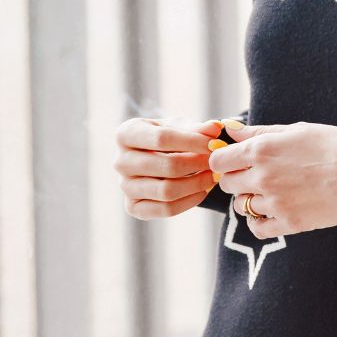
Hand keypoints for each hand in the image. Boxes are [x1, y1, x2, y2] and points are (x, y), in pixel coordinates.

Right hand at [114, 114, 232, 218]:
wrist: (157, 159)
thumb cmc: (170, 138)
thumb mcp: (181, 127)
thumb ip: (198, 128)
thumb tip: (215, 128)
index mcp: (126, 134)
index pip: (162, 138)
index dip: (193, 142)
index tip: (215, 144)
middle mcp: (119, 161)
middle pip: (166, 166)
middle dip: (198, 164)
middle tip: (217, 163)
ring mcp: (124, 186)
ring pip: (167, 191)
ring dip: (197, 184)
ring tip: (213, 176)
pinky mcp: (132, 207)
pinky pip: (165, 209)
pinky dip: (189, 201)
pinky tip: (203, 190)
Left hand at [211, 120, 336, 238]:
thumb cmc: (336, 145)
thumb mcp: (297, 130)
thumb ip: (259, 132)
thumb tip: (230, 130)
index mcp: (262, 150)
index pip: (219, 160)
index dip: (224, 160)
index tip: (234, 161)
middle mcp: (263, 177)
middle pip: (227, 184)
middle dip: (237, 179)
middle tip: (256, 176)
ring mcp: (275, 202)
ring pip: (241, 206)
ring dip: (250, 199)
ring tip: (271, 192)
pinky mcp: (289, 223)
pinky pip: (257, 228)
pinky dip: (259, 222)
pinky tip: (272, 211)